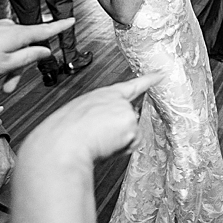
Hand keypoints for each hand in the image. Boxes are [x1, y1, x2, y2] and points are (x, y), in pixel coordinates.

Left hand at [0, 19, 75, 93]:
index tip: (71, 20)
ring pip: (11, 49)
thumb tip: (44, 50)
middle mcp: (6, 27)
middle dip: (21, 67)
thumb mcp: (6, 64)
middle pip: (26, 47)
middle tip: (10, 87)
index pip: (44, 30)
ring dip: (8, 68)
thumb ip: (29, 57)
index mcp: (16, 33)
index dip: (59, 27)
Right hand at [23, 73, 163, 163]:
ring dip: (119, 142)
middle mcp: (118, 101)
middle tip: (98, 137)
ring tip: (98, 141)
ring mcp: (126, 113)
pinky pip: (132, 144)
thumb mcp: (80, 114)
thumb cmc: (63, 132)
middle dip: (120, 131)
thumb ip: (101, 115)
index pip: (131, 85)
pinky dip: (122, 149)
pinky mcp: (131, 127)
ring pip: (131, 134)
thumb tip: (112, 127)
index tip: (161, 74)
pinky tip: (106, 146)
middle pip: (130, 119)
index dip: (148, 80)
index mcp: (103, 95)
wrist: (62, 144)